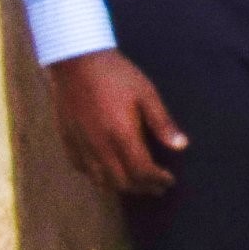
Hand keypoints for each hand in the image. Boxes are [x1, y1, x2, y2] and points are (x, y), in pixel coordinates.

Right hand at [52, 50, 186, 195]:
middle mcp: (99, 146)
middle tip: (156, 187)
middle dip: (142, 188)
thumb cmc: (116, 75)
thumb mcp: (147, 94)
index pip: (142, 171)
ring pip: (100, 180)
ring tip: (136, 184)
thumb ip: (162, 123)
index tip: (169, 180)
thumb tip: (181, 146)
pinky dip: (97, 176)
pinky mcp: (67, 140)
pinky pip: (81, 169)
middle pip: (122, 181)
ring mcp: (80, 145)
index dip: (157, 180)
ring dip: (120, 186)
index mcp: (121, 135)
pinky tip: (107, 172)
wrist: (76, 61)